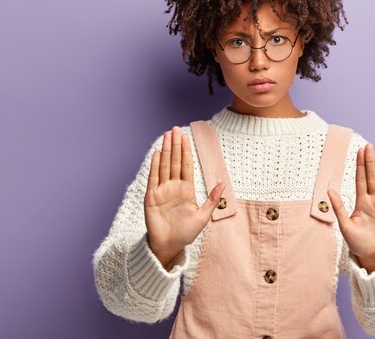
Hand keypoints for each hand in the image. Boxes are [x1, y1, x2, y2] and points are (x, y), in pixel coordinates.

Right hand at [144, 126, 224, 267]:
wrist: (170, 246)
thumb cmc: (186, 233)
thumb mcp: (203, 216)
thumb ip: (212, 199)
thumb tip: (223, 183)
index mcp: (186, 190)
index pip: (186, 166)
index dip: (186, 151)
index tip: (186, 137)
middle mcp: (173, 187)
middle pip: (174, 162)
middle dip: (175, 145)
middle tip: (174, 129)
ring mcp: (162, 191)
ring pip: (164, 166)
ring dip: (166, 151)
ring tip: (166, 136)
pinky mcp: (151, 197)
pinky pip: (153, 179)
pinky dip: (155, 166)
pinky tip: (158, 154)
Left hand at [327, 143, 374, 271]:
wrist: (374, 257)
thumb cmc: (358, 243)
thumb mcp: (345, 225)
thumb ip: (338, 207)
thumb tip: (328, 190)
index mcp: (361, 202)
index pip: (360, 179)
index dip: (360, 166)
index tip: (359, 151)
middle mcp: (374, 200)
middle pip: (372, 177)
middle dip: (370, 162)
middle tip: (369, 146)